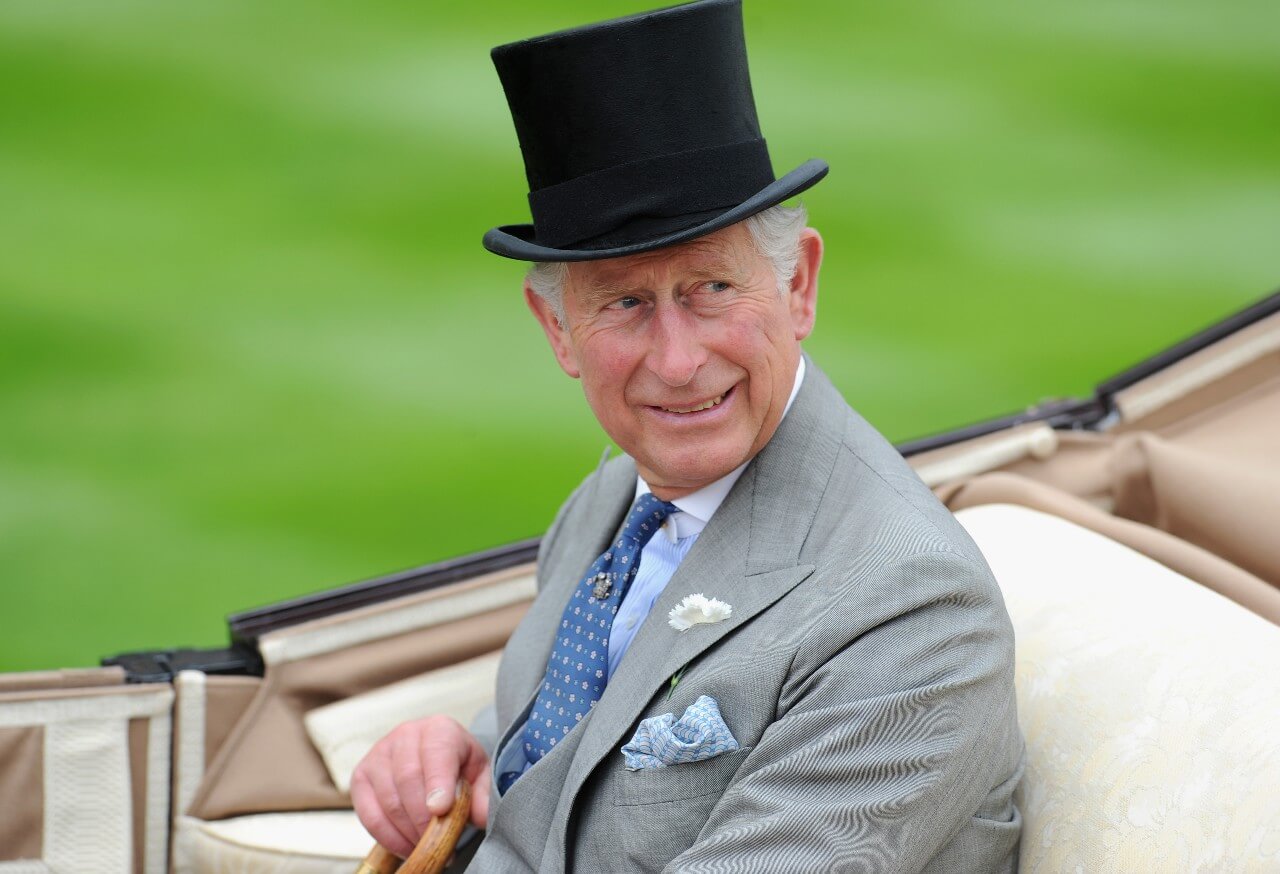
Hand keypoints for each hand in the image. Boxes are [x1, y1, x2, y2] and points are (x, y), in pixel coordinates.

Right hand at [350, 715, 491, 857]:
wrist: (437, 762)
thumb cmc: (459, 768)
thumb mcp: (479, 777)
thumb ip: (483, 795)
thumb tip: (481, 815)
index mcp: (439, 728)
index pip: (436, 752)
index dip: (438, 783)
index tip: (441, 809)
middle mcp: (406, 734)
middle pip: (408, 778)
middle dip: (423, 817)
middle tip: (437, 840)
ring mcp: (379, 754)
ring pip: (389, 799)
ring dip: (408, 830)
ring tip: (426, 845)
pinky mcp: (361, 777)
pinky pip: (369, 814)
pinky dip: (389, 837)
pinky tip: (406, 846)